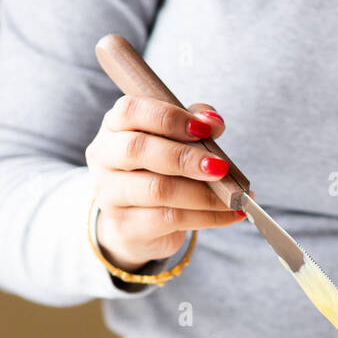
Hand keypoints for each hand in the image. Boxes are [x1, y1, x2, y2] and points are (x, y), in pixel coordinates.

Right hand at [85, 95, 242, 269]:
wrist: (135, 226)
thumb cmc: (156, 173)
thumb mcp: (172, 142)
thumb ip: (192, 124)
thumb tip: (214, 121)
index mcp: (113, 127)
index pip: (130, 110)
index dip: (169, 117)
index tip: (204, 129)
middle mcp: (104, 159)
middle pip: (137, 149)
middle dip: (185, 157)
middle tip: (220, 167)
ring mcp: (110, 195)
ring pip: (157, 190)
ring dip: (203, 193)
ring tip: (234, 195)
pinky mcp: (126, 227)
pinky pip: (170, 219)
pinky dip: (207, 217)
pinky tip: (230, 214)